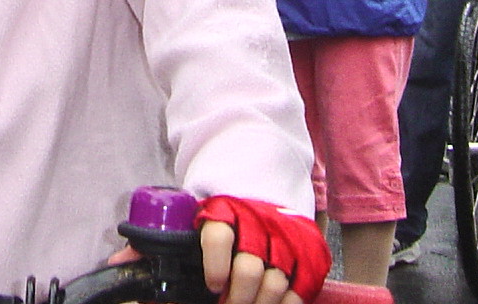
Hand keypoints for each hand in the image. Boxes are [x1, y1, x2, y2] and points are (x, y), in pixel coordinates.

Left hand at [196, 197, 328, 303]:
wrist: (266, 185)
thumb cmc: (230, 214)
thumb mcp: (207, 216)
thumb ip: (193, 241)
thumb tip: (169, 268)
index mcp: (226, 209)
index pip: (219, 238)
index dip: (215, 267)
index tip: (214, 286)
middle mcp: (258, 221)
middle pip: (248, 270)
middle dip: (237, 299)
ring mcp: (286, 236)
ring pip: (274, 284)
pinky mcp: (309, 250)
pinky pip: (301, 288)